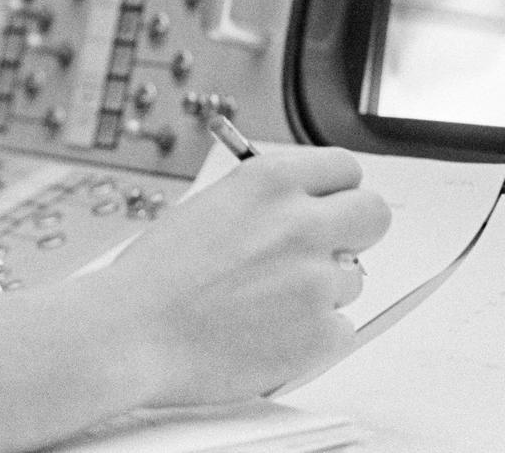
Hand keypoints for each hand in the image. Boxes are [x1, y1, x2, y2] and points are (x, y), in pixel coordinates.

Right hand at [95, 147, 390, 406]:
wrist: (131, 331)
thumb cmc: (156, 274)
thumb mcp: (209, 208)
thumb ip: (265, 204)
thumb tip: (305, 211)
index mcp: (269, 181)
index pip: (345, 168)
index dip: (335, 190)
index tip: (326, 205)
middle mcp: (301, 223)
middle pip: (374, 214)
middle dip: (354, 231)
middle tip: (322, 251)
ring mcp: (317, 279)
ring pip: (354, 279)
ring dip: (323, 290)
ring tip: (266, 304)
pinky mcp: (322, 333)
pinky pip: (341, 329)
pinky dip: (313, 336)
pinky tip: (268, 334)